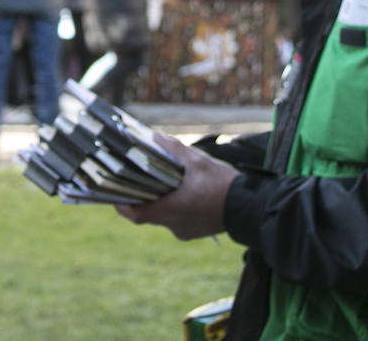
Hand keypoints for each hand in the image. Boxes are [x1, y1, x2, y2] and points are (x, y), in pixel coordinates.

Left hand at [115, 133, 239, 240]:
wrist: (252, 207)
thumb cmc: (223, 184)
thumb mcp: (197, 161)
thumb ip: (173, 149)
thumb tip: (154, 136)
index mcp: (170, 209)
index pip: (134, 213)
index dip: (121, 202)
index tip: (115, 190)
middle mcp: (174, 224)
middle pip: (148, 213)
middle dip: (144, 195)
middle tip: (142, 178)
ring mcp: (185, 231)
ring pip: (164, 215)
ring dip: (162, 200)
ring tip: (167, 180)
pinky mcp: (195, 231)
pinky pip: (178, 219)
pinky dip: (176, 206)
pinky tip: (185, 191)